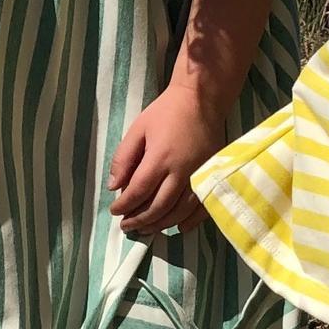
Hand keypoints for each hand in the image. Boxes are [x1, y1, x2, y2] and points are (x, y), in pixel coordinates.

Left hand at [108, 84, 226, 236]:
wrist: (203, 99)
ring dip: (161, 224)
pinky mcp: (214, 174)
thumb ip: (123, 158)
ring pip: (180, 211)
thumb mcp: (138, 129)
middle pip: (159, 206)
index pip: (138, 191)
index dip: (124, 206)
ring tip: (146, 229)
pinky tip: (179, 227)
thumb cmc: (167, 112)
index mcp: (160, 157)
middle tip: (127, 226)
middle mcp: (182, 170)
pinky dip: (191, 221)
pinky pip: (204, 206)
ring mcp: (201, 174)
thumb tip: (114, 187)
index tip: (114, 212)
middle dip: (140, 220)